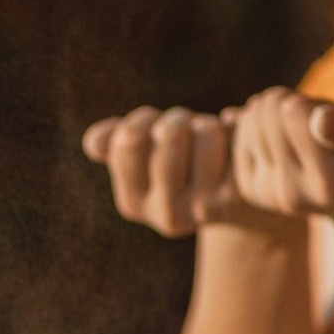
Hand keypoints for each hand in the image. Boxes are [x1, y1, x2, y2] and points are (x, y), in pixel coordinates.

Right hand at [80, 105, 299, 238]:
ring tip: (210, 136)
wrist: (236, 204)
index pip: (129, 138)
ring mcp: (205, 209)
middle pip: (171, 134)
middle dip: (179, 117)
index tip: (154, 125)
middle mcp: (166, 215)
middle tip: (187, 126)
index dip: (145, 119)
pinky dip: (235, 128)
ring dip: (208, 123)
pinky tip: (233, 141)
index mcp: (132, 203)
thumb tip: (93, 141)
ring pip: (206, 132)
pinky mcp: (240, 198)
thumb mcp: (146, 154)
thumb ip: (117, 144)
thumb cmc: (182, 166)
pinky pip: (236, 140)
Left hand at [226, 89, 333, 227]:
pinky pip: (240, 135)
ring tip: (302, 133)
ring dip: (276, 114)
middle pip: (269, 114)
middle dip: (291, 104)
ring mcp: (269, 196)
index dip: (310, 103)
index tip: (329, 117)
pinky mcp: (251, 191)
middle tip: (315, 123)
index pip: (292, 112)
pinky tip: (283, 139)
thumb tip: (320, 120)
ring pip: (252, 121)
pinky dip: (259, 126)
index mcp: (332, 182)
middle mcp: (295, 195)